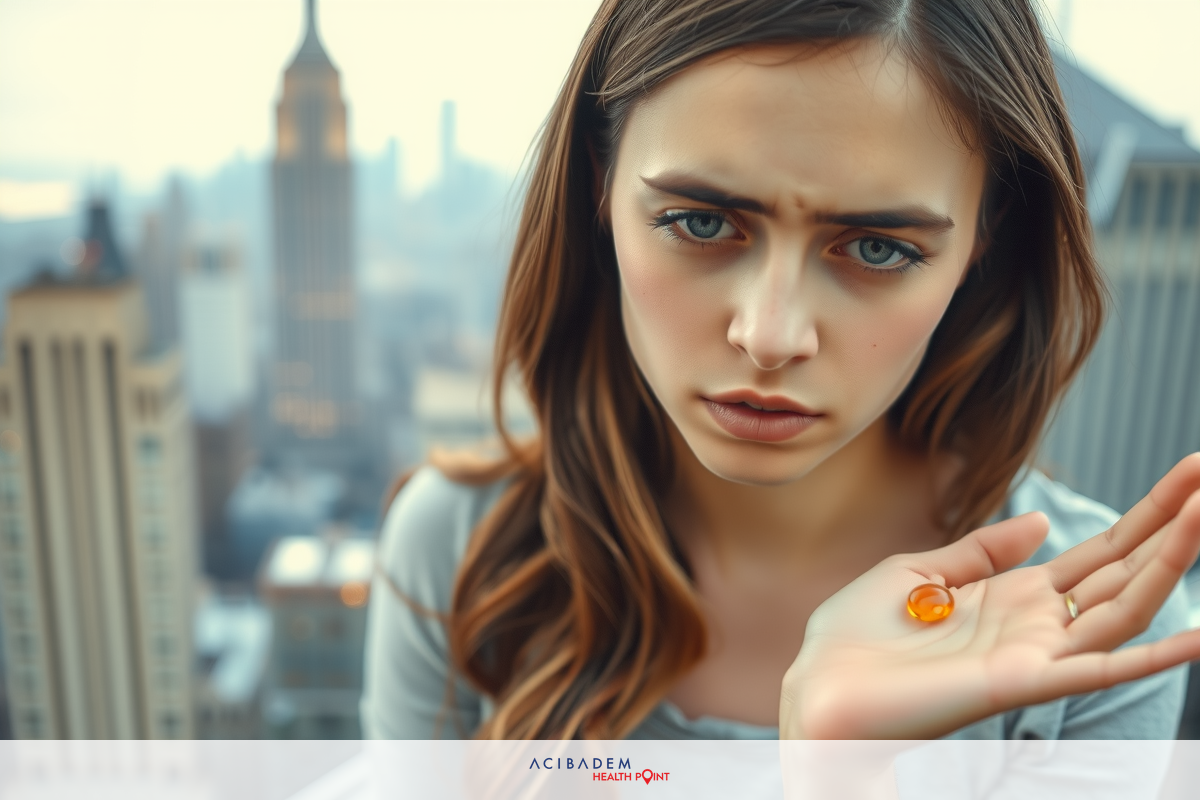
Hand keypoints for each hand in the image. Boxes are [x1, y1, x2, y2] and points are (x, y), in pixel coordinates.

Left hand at [779, 453, 1199, 738]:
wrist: (821, 686)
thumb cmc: (858, 636)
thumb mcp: (918, 573)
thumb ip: (981, 550)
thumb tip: (1041, 522)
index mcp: (1011, 595)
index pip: (1097, 552)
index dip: (1144, 514)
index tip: (1188, 474)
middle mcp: (1036, 625)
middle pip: (1123, 570)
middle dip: (1171, 525)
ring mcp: (1035, 654)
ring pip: (1124, 606)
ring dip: (1169, 562)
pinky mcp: (1021, 681)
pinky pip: (1098, 669)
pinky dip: (1151, 656)